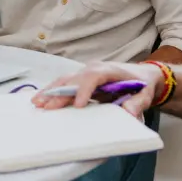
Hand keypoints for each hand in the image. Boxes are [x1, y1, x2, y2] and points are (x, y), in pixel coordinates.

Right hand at [32, 61, 163, 118]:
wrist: (142, 75)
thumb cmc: (143, 85)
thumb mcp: (145, 94)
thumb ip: (138, 103)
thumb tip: (128, 112)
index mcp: (109, 70)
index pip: (93, 77)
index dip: (84, 90)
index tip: (77, 105)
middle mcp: (94, 68)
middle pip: (73, 79)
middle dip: (59, 93)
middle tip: (46, 106)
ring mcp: (85, 72)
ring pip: (65, 80)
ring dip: (50, 91)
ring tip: (36, 103)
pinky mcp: (81, 79)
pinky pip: (64, 84)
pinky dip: (52, 91)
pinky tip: (40, 99)